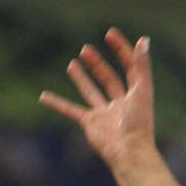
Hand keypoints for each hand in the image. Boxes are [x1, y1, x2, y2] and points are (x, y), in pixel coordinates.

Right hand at [39, 28, 155, 171]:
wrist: (128, 152)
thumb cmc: (138, 123)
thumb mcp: (142, 89)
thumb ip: (142, 65)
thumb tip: (143, 39)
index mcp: (136, 95)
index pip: (130, 67)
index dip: (121, 50)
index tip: (110, 33)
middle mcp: (121, 103)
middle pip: (108, 78)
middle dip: (97, 63)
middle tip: (86, 49)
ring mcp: (104, 114)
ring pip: (91, 91)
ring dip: (81, 78)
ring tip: (72, 64)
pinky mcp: (90, 123)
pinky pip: (70, 110)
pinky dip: (56, 104)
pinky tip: (43, 96)